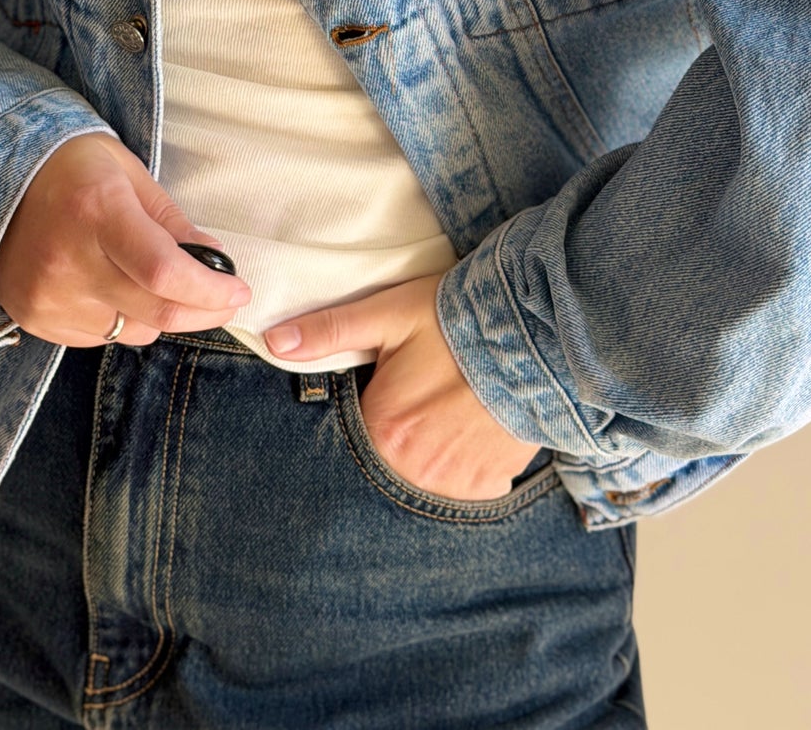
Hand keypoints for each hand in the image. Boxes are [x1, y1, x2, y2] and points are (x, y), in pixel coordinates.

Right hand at [0, 131, 251, 347]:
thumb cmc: (70, 166)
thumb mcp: (128, 173)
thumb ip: (171, 221)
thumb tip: (214, 260)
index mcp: (97, 211)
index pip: (165, 271)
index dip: (210, 290)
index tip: (237, 290)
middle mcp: (69, 261)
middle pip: (155, 312)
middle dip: (203, 312)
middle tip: (223, 300)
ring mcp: (48, 297)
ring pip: (132, 332)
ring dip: (161, 316)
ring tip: (160, 284)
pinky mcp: (35, 320)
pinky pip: (99, 339)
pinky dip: (121, 321)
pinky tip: (116, 288)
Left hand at [263, 272, 543, 499]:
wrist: (535, 334)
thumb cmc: (456, 321)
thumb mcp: (388, 315)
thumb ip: (329, 331)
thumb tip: (274, 340)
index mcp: (383, 432)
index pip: (346, 450)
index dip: (356, 425)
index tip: (373, 407)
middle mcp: (414, 471)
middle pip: (383, 472)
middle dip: (389, 449)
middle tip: (409, 414)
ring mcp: (455, 486)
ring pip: (421, 487)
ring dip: (424, 465)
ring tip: (437, 425)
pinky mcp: (489, 487)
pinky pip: (462, 495)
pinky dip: (459, 474)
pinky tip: (464, 440)